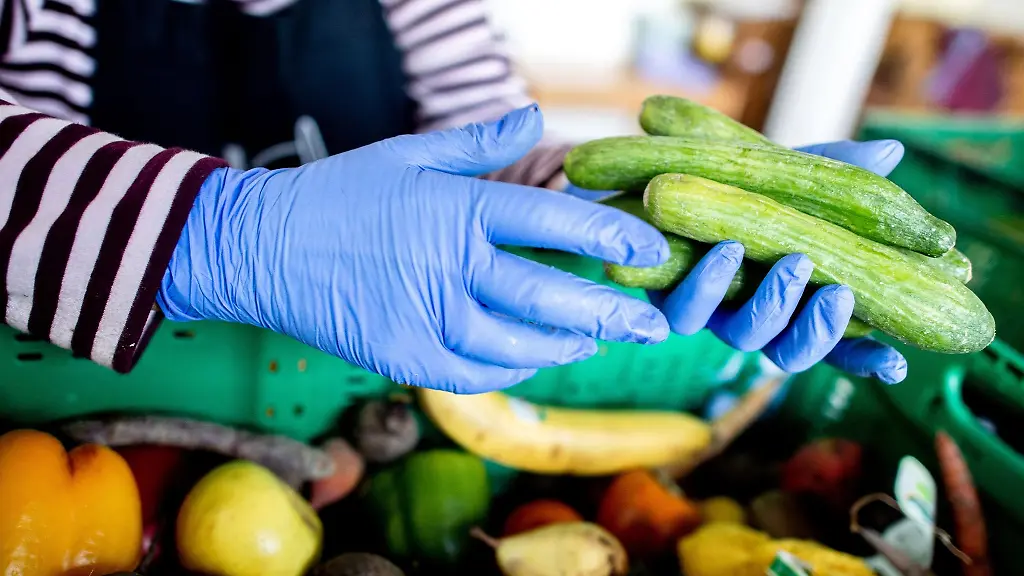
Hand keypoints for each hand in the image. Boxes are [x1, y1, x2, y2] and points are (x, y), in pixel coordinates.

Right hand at [157, 106, 670, 392]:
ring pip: (516, 347)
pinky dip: (511, 371)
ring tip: (595, 342)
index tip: (650, 250)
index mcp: (456, 210)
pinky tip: (535, 360)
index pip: (553, 224)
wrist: (260, 247)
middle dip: (610, 314)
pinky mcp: (401, 357)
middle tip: (654, 325)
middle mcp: (448, 267)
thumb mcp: (406, 154)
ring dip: (564, 348)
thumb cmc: (337, 194)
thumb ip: (477, 144)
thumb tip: (535, 119)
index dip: (610, 237)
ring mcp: (423, 318)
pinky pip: (473, 374)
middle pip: (548, 298)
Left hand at [652, 139, 908, 383]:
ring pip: (743, 337)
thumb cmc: (736, 187)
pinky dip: (706, 286)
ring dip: (770, 306)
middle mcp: (756, 318)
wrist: (659, 184)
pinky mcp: (666, 300)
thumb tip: (889, 154)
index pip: (838, 344)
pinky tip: (726, 250)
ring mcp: (713, 314)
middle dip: (818, 330)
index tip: (896, 366)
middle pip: (791, 352)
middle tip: (838, 292)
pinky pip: (683, 313)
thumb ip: (834, 173)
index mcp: (795, 300)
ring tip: (789, 262)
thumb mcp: (789, 177)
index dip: (867, 361)